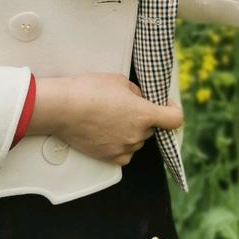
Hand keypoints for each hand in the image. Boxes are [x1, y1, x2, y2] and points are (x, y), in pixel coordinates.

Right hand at [38, 72, 183, 164]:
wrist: (63, 108)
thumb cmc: (90, 90)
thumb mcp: (120, 81)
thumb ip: (137, 92)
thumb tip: (141, 99)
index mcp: (144, 114)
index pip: (175, 119)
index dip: (172, 110)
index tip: (165, 105)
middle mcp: (137, 135)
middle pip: (152, 129)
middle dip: (145, 118)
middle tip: (128, 107)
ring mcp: (123, 148)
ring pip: (137, 141)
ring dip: (132, 132)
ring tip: (113, 118)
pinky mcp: (109, 157)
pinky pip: (125, 154)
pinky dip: (122, 146)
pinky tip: (110, 134)